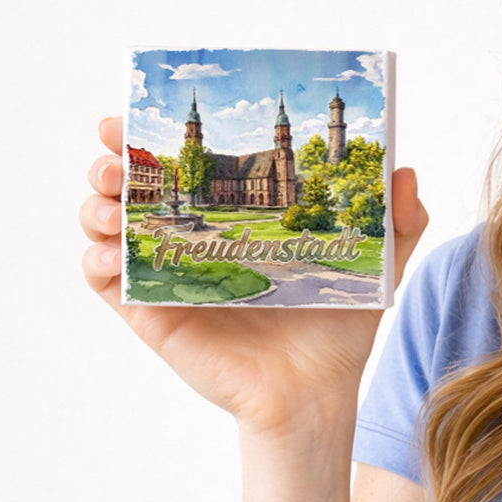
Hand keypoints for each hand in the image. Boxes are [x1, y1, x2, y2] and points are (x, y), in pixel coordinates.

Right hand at [81, 117, 428, 439]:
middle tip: (117, 153)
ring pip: (110, 230)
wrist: (318, 391)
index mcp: (235, 222)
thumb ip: (397, 221)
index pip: (186, 168)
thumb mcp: (375, 265)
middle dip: (115, 162)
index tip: (137, 111)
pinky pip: (108, 286)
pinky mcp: (156, 316)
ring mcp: (170, 278)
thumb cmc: (337, 327)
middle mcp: (195, 244)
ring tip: (113, 201)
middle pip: (135, 189)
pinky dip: (96, 263)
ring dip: (97, 206)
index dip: (155, 139)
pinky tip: (111, 254)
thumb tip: (404, 171)